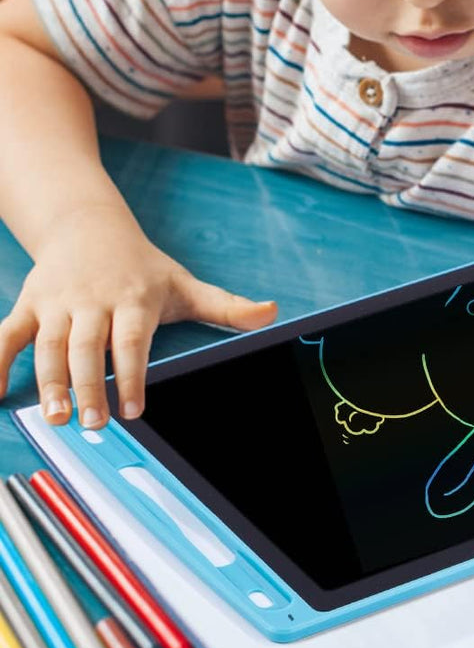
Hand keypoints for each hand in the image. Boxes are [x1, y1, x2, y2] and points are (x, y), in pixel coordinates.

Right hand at [0, 204, 276, 427]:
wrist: (88, 224)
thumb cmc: (141, 266)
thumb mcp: (185, 283)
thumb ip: (225, 305)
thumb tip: (272, 312)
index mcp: (133, 299)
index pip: (131, 340)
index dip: (131, 373)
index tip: (133, 409)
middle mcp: (93, 301)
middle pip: (86, 346)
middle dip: (87, 385)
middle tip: (91, 422)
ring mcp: (57, 303)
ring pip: (47, 344)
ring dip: (48, 381)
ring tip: (55, 416)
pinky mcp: (28, 304)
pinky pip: (6, 336)